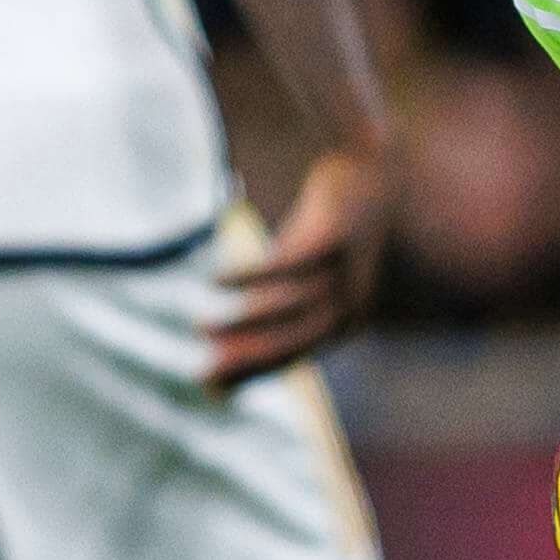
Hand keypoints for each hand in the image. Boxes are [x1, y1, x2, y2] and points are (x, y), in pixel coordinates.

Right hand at [205, 142, 389, 385]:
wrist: (362, 175)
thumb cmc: (321, 239)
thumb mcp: (288, 286)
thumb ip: (259, 323)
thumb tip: (221, 361)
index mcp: (343, 321)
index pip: (293, 355)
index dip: (252, 370)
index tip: (209, 385)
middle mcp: (350, 302)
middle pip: (295, 340)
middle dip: (248, 359)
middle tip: (201, 372)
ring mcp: (344, 270)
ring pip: (289, 306)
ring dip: (242, 322)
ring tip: (197, 327)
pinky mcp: (332, 236)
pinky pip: (287, 265)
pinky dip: (249, 277)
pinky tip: (214, 282)